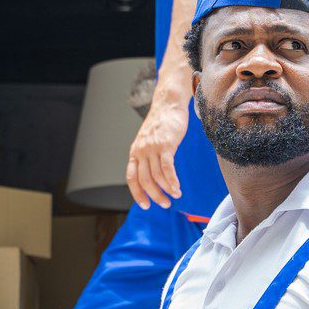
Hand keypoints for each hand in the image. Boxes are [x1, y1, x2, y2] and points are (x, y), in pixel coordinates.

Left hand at [125, 67, 192, 209]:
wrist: (168, 104)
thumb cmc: (162, 124)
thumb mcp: (149, 141)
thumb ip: (148, 157)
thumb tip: (154, 175)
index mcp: (135, 152)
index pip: (131, 177)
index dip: (137, 193)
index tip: (145, 205)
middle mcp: (141, 151)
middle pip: (144, 180)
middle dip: (154, 196)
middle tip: (165, 204)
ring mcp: (153, 148)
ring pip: (156, 176)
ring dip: (166, 190)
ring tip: (175, 196)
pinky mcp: (166, 144)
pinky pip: (167, 168)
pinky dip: (172, 181)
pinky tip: (177, 189)